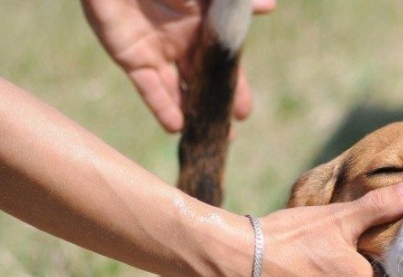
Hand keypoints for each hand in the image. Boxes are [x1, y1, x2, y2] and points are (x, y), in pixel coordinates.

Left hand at [81, 0, 275, 131]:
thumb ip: (235, 4)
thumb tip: (271, 5)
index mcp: (202, 26)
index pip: (223, 64)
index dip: (234, 88)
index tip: (244, 113)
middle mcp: (181, 43)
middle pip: (203, 83)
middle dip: (216, 109)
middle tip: (229, 135)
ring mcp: (156, 52)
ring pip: (177, 91)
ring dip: (191, 115)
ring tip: (205, 138)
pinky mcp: (131, 58)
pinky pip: (149, 89)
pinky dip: (162, 108)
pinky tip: (176, 127)